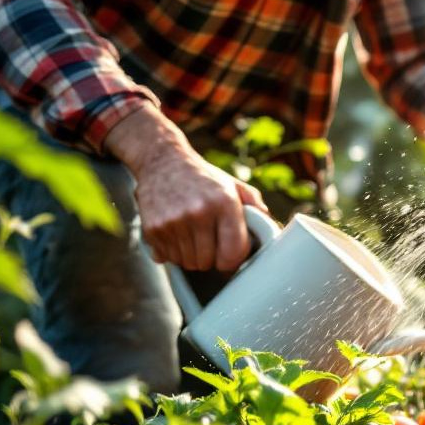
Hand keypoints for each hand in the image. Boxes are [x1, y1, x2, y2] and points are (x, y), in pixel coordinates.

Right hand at [106, 105, 266, 271]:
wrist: (162, 160)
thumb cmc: (203, 178)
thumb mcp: (232, 184)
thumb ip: (254, 205)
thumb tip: (271, 230)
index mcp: (224, 203)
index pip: (233, 253)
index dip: (233, 260)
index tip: (230, 254)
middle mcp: (199, 212)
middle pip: (208, 263)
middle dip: (211, 257)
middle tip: (208, 241)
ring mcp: (174, 221)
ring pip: (188, 263)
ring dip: (191, 256)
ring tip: (191, 234)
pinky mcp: (153, 228)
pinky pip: (168, 258)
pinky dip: (173, 252)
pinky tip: (176, 232)